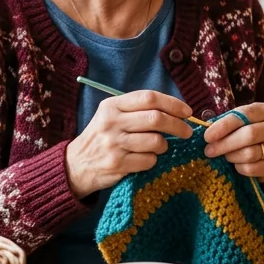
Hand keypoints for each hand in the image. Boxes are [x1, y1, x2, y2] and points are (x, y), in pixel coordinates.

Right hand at [65, 90, 193, 197]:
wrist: (76, 165)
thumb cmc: (102, 137)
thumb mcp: (112, 116)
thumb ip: (138, 110)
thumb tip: (176, 110)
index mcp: (112, 105)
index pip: (149, 98)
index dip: (173, 104)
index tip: (187, 112)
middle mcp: (111, 122)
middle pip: (156, 119)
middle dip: (178, 125)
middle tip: (187, 132)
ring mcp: (113, 144)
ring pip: (155, 141)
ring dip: (164, 145)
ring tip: (159, 147)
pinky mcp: (117, 164)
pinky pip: (149, 161)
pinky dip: (153, 160)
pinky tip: (145, 159)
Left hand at [202, 102, 263, 179]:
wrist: (263, 152)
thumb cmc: (243, 133)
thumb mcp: (236, 123)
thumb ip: (223, 125)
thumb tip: (208, 135)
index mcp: (263, 110)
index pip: (244, 115)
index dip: (224, 126)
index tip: (207, 136)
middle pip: (250, 135)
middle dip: (225, 144)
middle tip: (209, 151)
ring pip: (250, 153)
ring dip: (232, 156)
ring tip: (225, 156)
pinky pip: (252, 168)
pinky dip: (239, 168)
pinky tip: (236, 165)